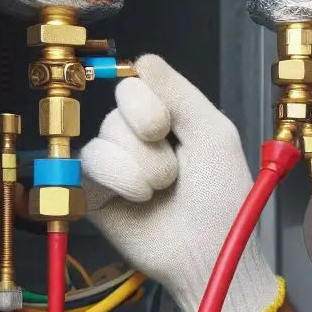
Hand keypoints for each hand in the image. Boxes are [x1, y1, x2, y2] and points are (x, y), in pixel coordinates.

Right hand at [80, 54, 283, 311]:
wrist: (208, 253)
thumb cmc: (222, 199)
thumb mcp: (214, 135)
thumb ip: (181, 93)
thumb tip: (143, 59)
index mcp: (172, 117)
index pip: (140, 79)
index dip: (154, 103)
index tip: (174, 129)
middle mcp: (140, 135)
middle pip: (121, 102)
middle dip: (152, 137)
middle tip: (176, 168)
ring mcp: (116, 161)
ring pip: (106, 132)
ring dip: (144, 165)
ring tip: (162, 190)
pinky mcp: (95, 189)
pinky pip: (90, 161)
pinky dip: (121, 179)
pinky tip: (140, 198)